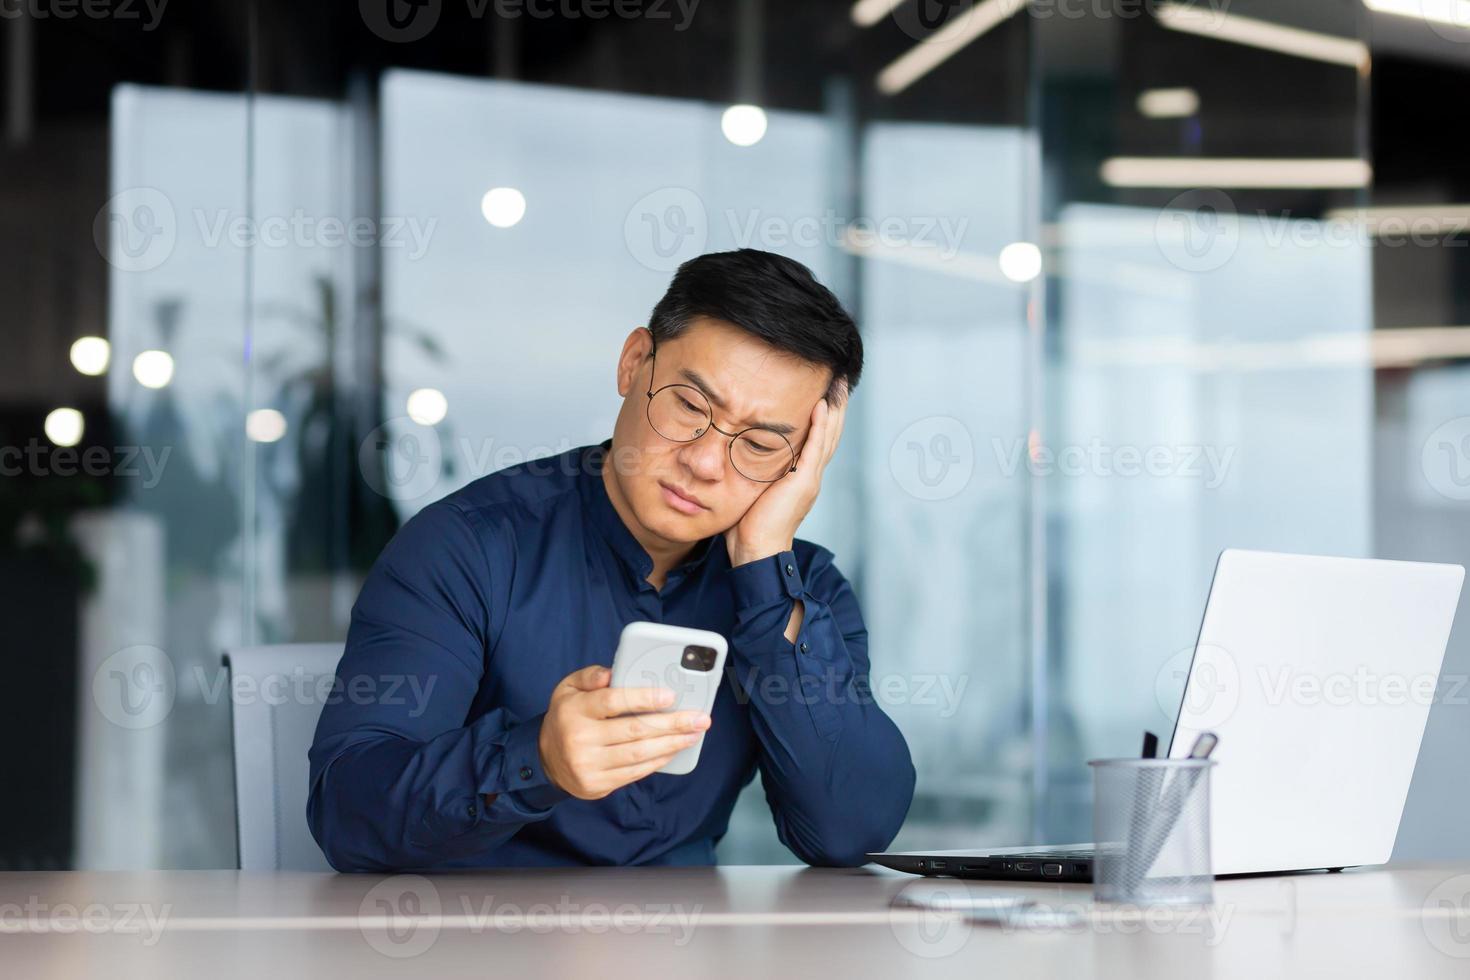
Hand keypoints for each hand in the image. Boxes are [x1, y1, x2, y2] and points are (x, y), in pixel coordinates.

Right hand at [537, 665, 711, 799]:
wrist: (545, 759)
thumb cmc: (567, 717)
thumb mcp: (568, 688)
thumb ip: (590, 675)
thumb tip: (612, 672)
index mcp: (574, 710)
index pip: (612, 702)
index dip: (643, 698)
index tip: (671, 695)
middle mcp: (579, 739)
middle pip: (633, 730)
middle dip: (672, 724)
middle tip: (699, 718)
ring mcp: (588, 765)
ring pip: (638, 754)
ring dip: (671, 744)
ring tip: (693, 734)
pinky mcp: (596, 785)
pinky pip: (634, 773)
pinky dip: (658, 761)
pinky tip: (674, 750)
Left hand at [724, 388, 847, 567]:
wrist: (757, 552)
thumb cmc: (749, 528)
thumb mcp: (753, 490)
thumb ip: (754, 471)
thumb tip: (736, 453)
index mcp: (801, 478)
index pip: (817, 440)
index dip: (824, 417)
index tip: (825, 392)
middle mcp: (810, 476)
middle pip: (830, 434)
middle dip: (836, 406)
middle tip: (840, 380)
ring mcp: (809, 479)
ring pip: (828, 437)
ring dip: (833, 409)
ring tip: (837, 385)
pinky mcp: (803, 482)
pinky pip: (814, 448)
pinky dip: (819, 426)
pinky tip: (821, 406)